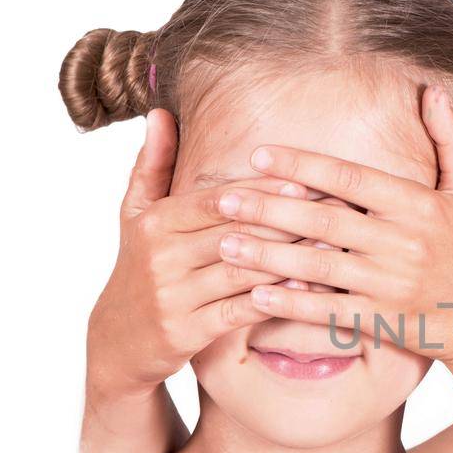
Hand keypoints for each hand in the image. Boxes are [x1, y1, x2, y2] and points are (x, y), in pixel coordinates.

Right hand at [86, 109, 306, 397]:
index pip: (218, 200)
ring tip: (333, 247)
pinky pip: (239, 312)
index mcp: (156, 222)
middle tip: (335, 211)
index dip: (264, 190)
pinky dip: (274, 299)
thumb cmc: (138, 266)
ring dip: (291, 258)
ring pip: (242, 271)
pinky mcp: (186, 332)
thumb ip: (152, 164)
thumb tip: (161, 112)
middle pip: (236, 232)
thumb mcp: (135, 214)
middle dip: (288, 221)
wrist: (117, 340)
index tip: (307, 181)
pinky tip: (307, 289)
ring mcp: (174, 296)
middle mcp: (162, 257)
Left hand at [213, 87, 452, 373]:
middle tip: (221, 199)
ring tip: (224, 243)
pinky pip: (328, 312)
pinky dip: (290, 305)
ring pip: (317, 267)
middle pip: (323, 221)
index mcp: (418, 206)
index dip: (302, 166)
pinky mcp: (383, 320)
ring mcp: (390, 284)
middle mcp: (402, 243)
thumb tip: (432, 91)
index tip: (259, 156)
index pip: (350, 179)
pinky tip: (254, 296)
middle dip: (268, 209)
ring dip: (267, 256)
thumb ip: (451, 139)